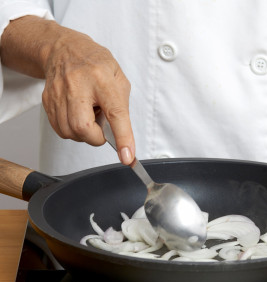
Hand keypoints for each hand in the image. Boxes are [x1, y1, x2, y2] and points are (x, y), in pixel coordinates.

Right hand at [1, 16, 134, 164]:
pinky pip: (60, 129)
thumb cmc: (95, 64)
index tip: (127, 156)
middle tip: (102, 129)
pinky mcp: (48, 102)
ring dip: (84, 134)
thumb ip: (121, 108)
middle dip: (96, 138)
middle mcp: (78, 86)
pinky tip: (78, 116)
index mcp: (102, 79)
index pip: (115, 113)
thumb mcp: (119, 79)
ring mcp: (59, 94)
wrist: (64, 49)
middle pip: (83, 128)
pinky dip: (72, 131)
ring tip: (89, 117)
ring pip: (69, 132)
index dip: (123, 138)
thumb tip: (120, 137)